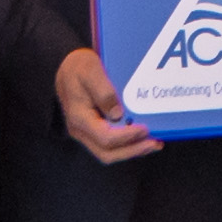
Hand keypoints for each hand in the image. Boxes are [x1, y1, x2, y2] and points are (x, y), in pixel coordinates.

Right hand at [58, 47, 156, 164]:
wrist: (66, 67)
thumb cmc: (78, 68)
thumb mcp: (90, 71)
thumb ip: (103, 92)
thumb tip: (118, 114)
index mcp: (79, 118)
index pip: (105, 137)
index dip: (127, 136)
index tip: (144, 128)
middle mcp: (81, 131)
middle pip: (107, 153)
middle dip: (133, 151)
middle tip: (154, 143)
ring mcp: (87, 133)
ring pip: (110, 152)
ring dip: (133, 150)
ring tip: (154, 143)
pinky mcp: (94, 131)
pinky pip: (111, 145)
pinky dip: (129, 144)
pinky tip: (143, 138)